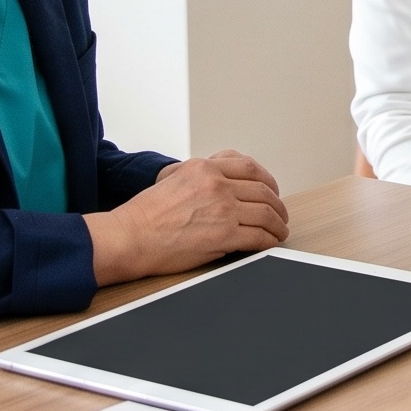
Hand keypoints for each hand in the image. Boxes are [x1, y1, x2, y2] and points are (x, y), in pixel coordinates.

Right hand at [85, 151, 286, 283]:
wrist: (131, 237)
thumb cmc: (145, 214)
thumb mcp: (172, 177)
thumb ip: (199, 174)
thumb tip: (222, 180)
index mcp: (204, 168)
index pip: (249, 167)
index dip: (267, 180)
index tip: (271, 190)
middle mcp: (216, 185)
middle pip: (263, 190)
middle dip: (277, 204)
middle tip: (280, 213)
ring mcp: (222, 209)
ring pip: (266, 213)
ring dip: (278, 224)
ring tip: (279, 230)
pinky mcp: (224, 235)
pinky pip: (259, 236)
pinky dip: (269, 240)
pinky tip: (269, 243)